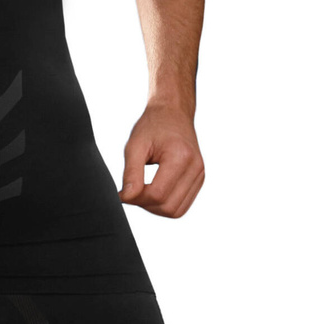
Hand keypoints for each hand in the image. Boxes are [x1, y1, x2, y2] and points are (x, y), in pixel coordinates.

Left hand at [118, 102, 204, 216]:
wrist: (172, 113)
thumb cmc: (152, 125)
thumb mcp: (134, 145)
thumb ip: (130, 173)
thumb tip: (125, 198)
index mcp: (180, 157)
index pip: (157, 194)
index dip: (136, 198)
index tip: (122, 193)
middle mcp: (195, 168)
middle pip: (168, 206)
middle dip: (145, 205)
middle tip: (131, 192)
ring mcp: (200, 175)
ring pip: (176, 211)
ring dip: (155, 208)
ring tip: (141, 191)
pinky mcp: (199, 180)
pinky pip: (182, 205)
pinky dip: (165, 204)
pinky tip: (153, 191)